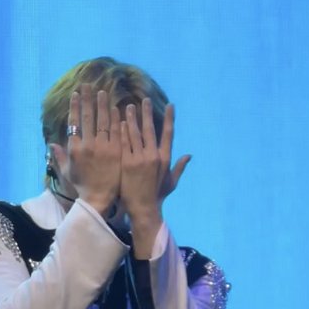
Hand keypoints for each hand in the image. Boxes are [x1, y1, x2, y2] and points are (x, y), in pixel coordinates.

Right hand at [50, 85, 120, 214]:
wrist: (99, 198)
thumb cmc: (82, 186)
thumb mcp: (67, 171)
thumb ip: (59, 157)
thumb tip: (51, 144)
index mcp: (74, 148)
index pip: (74, 122)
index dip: (75, 106)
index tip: (76, 94)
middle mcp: (87, 145)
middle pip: (88, 117)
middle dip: (87, 99)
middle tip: (88, 85)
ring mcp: (103, 147)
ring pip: (103, 120)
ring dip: (102, 104)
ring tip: (102, 92)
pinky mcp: (116, 151)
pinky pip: (116, 130)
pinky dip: (115, 118)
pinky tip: (116, 107)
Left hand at [120, 99, 190, 227]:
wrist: (143, 208)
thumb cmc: (157, 196)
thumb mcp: (171, 182)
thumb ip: (179, 167)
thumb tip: (189, 156)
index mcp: (165, 158)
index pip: (169, 134)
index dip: (169, 119)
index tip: (170, 105)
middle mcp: (153, 156)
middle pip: (150, 129)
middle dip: (147, 113)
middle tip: (144, 100)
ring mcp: (139, 159)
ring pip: (135, 133)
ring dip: (132, 119)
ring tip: (128, 107)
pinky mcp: (127, 163)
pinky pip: (124, 143)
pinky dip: (122, 131)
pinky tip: (119, 121)